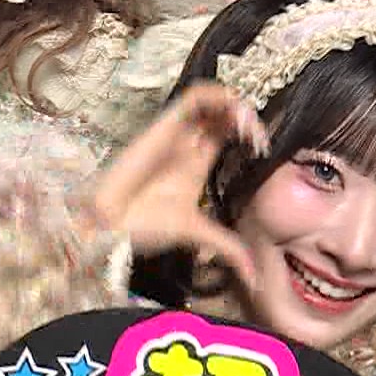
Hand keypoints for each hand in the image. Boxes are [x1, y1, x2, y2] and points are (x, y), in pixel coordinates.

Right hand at [93, 84, 267, 287]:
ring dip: (235, 105)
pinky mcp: (165, 124)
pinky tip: (232, 113)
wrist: (112, 227)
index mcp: (197, 164)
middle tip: (258, 138)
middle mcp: (188, 144)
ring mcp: (177, 132)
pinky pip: (194, 97)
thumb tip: (254, 279)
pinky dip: (217, 95)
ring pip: (212, 101)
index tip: (263, 149)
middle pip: (222, 114)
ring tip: (246, 125)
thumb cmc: (147, 228)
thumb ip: (227, 248)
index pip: (226, 133)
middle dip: (246, 118)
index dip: (248, 132)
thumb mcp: (198, 234)